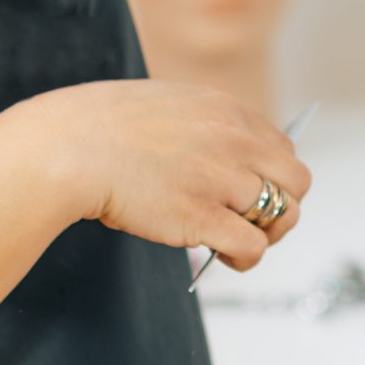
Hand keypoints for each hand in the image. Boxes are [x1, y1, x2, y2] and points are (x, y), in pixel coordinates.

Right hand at [47, 80, 311, 272]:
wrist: (67, 147)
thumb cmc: (100, 129)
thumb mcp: (166, 106)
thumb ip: (199, 127)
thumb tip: (214, 160)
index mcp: (225, 110)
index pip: (281, 148)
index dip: (272, 177)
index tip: (254, 193)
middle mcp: (233, 140)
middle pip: (296, 181)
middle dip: (282, 206)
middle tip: (255, 223)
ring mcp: (221, 178)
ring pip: (282, 216)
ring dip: (265, 235)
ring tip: (238, 243)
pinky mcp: (203, 217)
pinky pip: (252, 246)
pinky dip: (246, 258)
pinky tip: (226, 258)